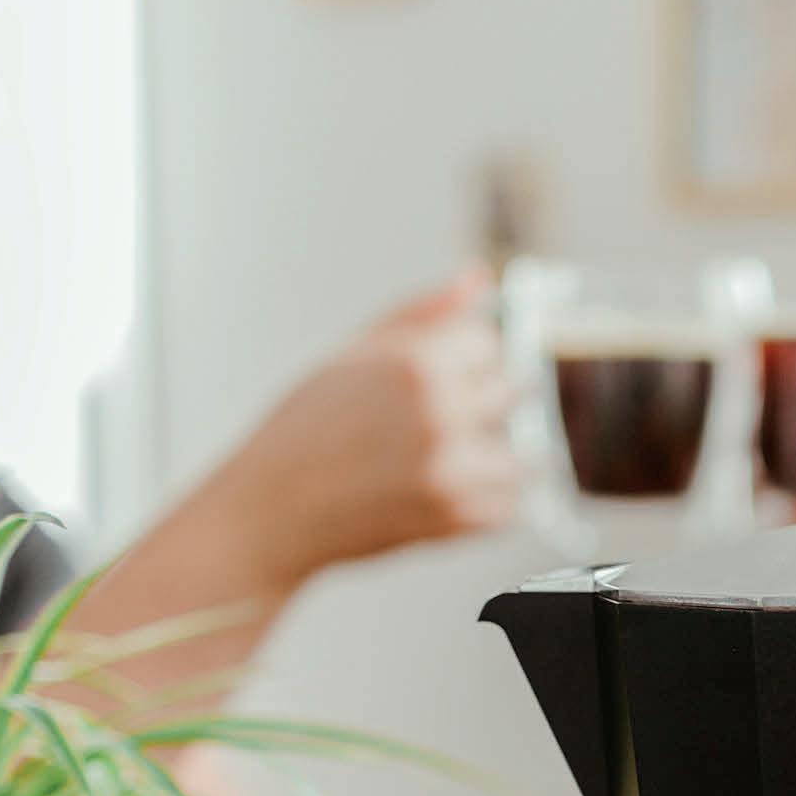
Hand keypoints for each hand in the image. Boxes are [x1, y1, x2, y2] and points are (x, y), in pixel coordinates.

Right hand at [210, 269, 520, 591]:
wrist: (272, 509)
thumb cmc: (303, 431)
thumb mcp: (353, 352)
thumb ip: (422, 313)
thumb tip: (478, 278)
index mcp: (416, 362)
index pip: (489, 342)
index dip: (467, 358)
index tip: (443, 376)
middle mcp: (440, 412)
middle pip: (513, 391)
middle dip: (486, 403)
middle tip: (441, 421)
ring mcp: (451, 468)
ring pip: (523, 452)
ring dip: (496, 457)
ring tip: (449, 461)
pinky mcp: (455, 518)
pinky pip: (509, 506)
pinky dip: (488, 502)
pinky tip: (446, 492)